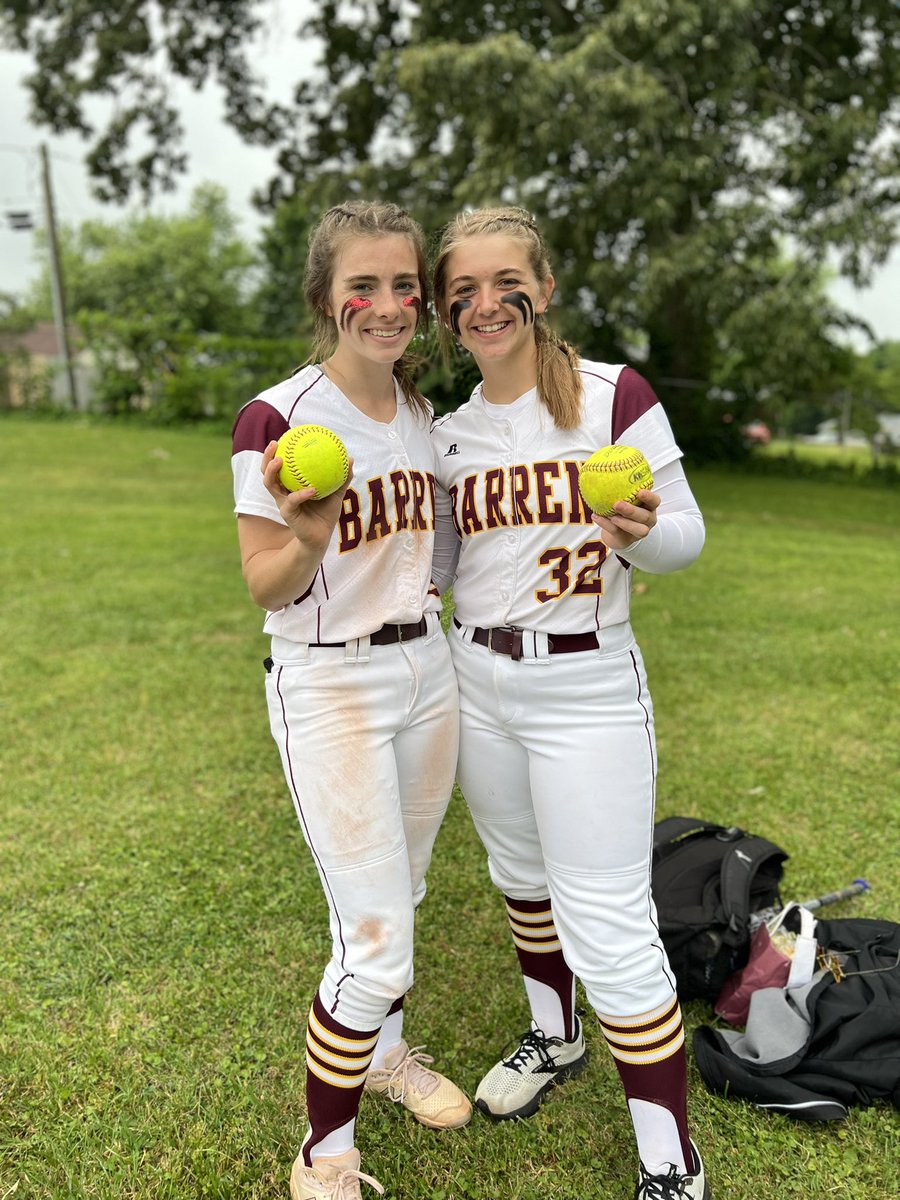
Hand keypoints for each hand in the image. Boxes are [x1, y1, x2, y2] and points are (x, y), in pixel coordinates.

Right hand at [261, 440, 353, 554]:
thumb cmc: (326, 514)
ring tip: (280, 461)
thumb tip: (350, 458)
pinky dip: (301, 494)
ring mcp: (283, 503)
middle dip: (266, 457)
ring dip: (272, 471)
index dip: (275, 453)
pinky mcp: (287, 514)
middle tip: (275, 445)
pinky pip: (292, 501)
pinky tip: (312, 489)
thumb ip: (342, 478)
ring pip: (270, 485)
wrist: (322, 536)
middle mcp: (282, 493)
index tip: (281, 439)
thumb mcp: (336, 494)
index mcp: (290, 486)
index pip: (278, 467)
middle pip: (266, 473)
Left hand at [591, 488, 658, 549]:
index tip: (640, 491)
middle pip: (645, 517)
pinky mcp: (626, 540)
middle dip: (632, 511)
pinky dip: (605, 524)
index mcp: (649, 507)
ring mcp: (638, 532)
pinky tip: (596, 516)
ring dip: (624, 522)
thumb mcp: (626, 498)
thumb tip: (605, 466)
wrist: (617, 534)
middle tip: (618, 504)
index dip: (649, 497)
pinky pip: (617, 532)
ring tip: (611, 515)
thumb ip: (621, 487)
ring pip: (638, 530)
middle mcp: (647, 520)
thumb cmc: (623, 511)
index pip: (655, 501)